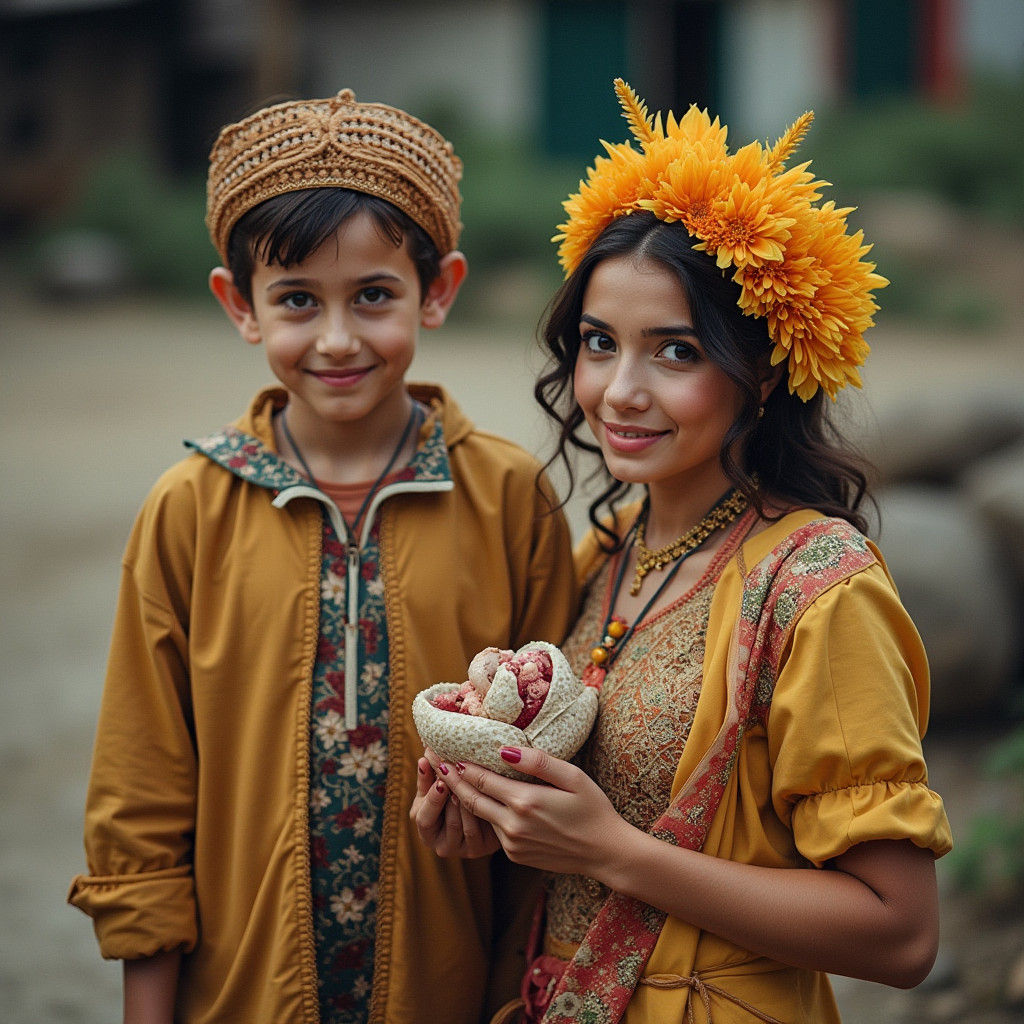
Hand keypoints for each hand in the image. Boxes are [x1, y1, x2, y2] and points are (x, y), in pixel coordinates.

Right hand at [409, 749, 499, 858]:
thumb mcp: (435, 790)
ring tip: (477, 781)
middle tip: (463, 776)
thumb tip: (424, 758)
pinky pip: (483, 829)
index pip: (424, 818)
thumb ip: (428, 778)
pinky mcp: (481, 848)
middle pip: (450, 821)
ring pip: (467, 825)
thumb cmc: (449, 798)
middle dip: (457, 796)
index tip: (441, 781)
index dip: (433, 799)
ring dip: (473, 802)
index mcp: (426, 830)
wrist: (482, 813)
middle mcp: (442, 845)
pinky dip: (485, 811)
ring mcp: (463, 850)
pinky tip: (489, 794)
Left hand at [444, 745, 633, 879]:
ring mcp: (512, 844)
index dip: (460, 765)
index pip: (481, 780)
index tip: (444, 750)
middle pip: (471, 799)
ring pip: (480, 816)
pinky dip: (483, 814)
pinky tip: (479, 800)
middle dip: (450, 780)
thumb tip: (504, 751)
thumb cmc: (593, 809)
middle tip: (434, 761)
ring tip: (450, 778)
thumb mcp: (572, 777)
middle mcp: (512, 826)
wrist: (605, 852)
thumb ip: (537, 762)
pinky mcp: (515, 856)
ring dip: (464, 797)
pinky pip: (494, 830)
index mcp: (525, 802)